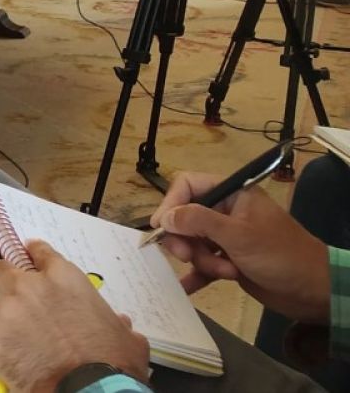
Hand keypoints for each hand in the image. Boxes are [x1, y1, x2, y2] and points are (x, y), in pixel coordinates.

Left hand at [0, 241, 149, 391]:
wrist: (90, 390)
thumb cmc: (110, 362)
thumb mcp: (122, 333)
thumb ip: (113, 319)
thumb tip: (118, 323)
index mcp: (63, 278)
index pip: (40, 253)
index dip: (36, 258)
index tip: (33, 263)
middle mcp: (30, 287)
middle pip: (2, 270)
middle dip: (7, 279)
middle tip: (19, 298)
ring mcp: (8, 311)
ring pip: (1, 309)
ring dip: (13, 322)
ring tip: (32, 345)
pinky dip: (6, 347)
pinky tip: (24, 359)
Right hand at [149, 171, 329, 322]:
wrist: (314, 291)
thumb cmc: (281, 255)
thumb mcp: (238, 235)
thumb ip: (198, 221)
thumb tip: (164, 217)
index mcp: (233, 194)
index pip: (188, 185)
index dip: (171, 204)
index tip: (161, 228)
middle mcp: (227, 211)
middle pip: (186, 217)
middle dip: (186, 239)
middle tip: (188, 256)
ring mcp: (228, 237)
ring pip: (193, 242)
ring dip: (201, 260)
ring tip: (224, 273)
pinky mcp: (229, 260)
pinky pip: (203, 264)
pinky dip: (196, 274)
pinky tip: (187, 288)